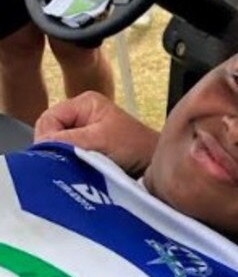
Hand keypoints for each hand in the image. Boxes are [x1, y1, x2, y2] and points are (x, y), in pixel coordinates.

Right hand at [35, 92, 158, 174]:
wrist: (158, 165)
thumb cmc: (137, 148)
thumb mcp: (99, 141)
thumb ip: (68, 141)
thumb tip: (41, 146)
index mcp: (85, 103)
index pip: (48, 119)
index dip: (47, 139)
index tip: (53, 157)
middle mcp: (83, 115)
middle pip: (51, 133)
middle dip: (55, 150)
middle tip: (65, 165)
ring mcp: (85, 132)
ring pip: (58, 148)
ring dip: (64, 159)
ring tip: (77, 169)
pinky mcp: (89, 150)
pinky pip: (69, 157)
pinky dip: (71, 166)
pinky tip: (80, 173)